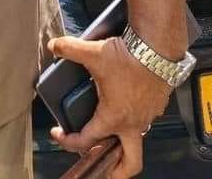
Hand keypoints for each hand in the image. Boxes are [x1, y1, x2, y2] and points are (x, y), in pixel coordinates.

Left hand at [47, 35, 171, 178]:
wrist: (158, 47)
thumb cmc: (129, 56)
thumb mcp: (93, 52)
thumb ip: (69, 49)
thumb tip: (53, 45)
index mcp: (114, 118)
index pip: (87, 141)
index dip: (68, 142)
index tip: (58, 135)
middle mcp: (133, 123)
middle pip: (130, 163)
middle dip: (116, 172)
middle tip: (102, 169)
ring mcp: (148, 116)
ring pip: (136, 140)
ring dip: (122, 142)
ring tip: (107, 134)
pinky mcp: (157, 105)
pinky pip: (145, 122)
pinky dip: (133, 121)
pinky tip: (123, 106)